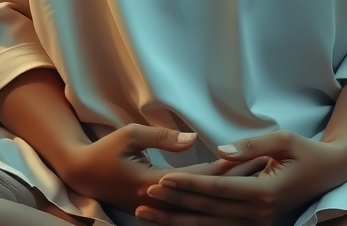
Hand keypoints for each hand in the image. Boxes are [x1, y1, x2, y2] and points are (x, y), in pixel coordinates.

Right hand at [63, 124, 266, 215]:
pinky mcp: (157, 211)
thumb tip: (193, 139)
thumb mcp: (129, 135)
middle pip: (206, 194)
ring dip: (227, 191)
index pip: (200, 177)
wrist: (82, 175)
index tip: (253, 157)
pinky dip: (210, 200)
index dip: (227, 166)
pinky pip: (190, 209)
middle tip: (264, 167)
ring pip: (201, 204)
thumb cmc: (105, 151)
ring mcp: (158, 211)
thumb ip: (162, 138)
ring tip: (254, 177)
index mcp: (152, 185)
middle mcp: (159, 204)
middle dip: (236, 180)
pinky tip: (228, 194)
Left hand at [138, 130, 346, 225]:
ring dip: (178, 221)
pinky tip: (174, 222)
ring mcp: (259, 224)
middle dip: (175, 205)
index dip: (188, 186)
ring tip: (150, 214)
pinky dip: (195, 225)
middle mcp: (260, 215)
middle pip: (208, 212)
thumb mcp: (282, 140)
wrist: (329, 173)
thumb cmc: (306, 151)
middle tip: (145, 197)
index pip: (217, 191)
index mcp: (264, 193)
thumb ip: (250, 147)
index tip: (162, 180)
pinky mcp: (257, 225)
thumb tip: (219, 152)